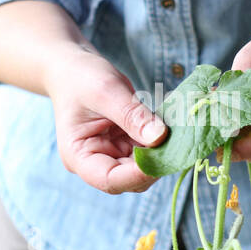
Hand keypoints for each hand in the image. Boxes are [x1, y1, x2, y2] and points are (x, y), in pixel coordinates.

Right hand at [45, 43, 166, 193]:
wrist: (73, 69)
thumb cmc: (81, 78)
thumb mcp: (107, 91)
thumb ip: (132, 115)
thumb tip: (160, 137)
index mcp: (78, 156)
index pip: (109, 180)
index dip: (138, 174)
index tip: (163, 155)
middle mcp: (94, 163)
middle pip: (129, 180)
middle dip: (154, 164)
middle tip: (177, 141)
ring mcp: (111, 157)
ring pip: (143, 170)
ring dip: (161, 155)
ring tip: (175, 132)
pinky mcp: (125, 148)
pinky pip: (147, 153)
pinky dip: (161, 144)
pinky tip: (171, 129)